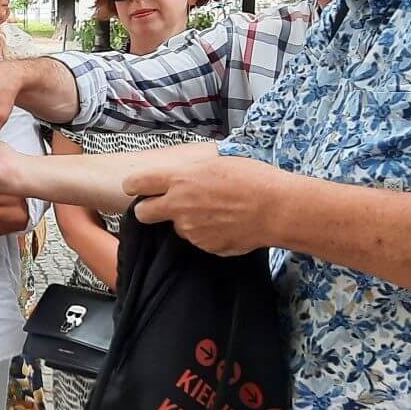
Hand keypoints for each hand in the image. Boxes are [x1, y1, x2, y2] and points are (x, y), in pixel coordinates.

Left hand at [124, 152, 288, 255]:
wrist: (277, 209)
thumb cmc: (254, 179)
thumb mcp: (217, 163)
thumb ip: (192, 172)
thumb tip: (183, 176)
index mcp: (180, 179)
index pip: (138, 183)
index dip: (133, 186)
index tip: (134, 187)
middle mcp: (179, 206)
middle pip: (143, 213)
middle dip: (148, 210)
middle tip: (162, 206)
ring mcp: (191, 229)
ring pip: (177, 227)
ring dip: (187, 221)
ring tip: (215, 212)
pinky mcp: (205, 246)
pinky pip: (199, 239)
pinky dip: (207, 233)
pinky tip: (226, 224)